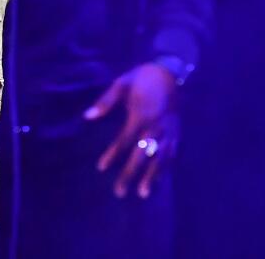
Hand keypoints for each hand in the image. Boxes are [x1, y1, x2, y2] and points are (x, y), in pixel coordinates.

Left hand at [84, 63, 179, 199]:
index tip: (101, 167)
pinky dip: (166, 167)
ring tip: (143, 193)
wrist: (169, 72)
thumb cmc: (141, 78)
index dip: (113, 154)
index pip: (124, 140)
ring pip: (160, 158)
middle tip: (119, 192)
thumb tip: (87, 116)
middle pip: (142, 154)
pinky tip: (159, 179)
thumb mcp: (121, 84)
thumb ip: (106, 101)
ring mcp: (168, 131)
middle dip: (130, 173)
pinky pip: (172, 153)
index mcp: (140, 114)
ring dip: (151, 176)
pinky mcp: (177, 132)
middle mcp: (156, 126)